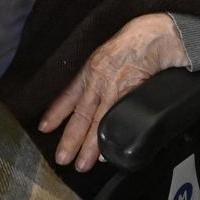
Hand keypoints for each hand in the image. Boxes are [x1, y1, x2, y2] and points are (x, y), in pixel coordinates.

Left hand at [39, 13, 190, 171]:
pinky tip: (107, 153)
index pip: (67, 94)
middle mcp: (98, 80)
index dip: (55, 112)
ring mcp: (115, 89)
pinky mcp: (132, 94)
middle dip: (70, 139)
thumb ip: (97, 72)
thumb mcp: (105, 53)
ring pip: (98, 123)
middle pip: (81, 115)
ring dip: (89, 147)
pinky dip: (113, 138)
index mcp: (90, 69)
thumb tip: (90, 92)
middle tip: (62, 159)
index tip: (44, 127)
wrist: (156, 35)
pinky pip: (119, 121)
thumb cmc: (133, 41)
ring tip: (82, 164)